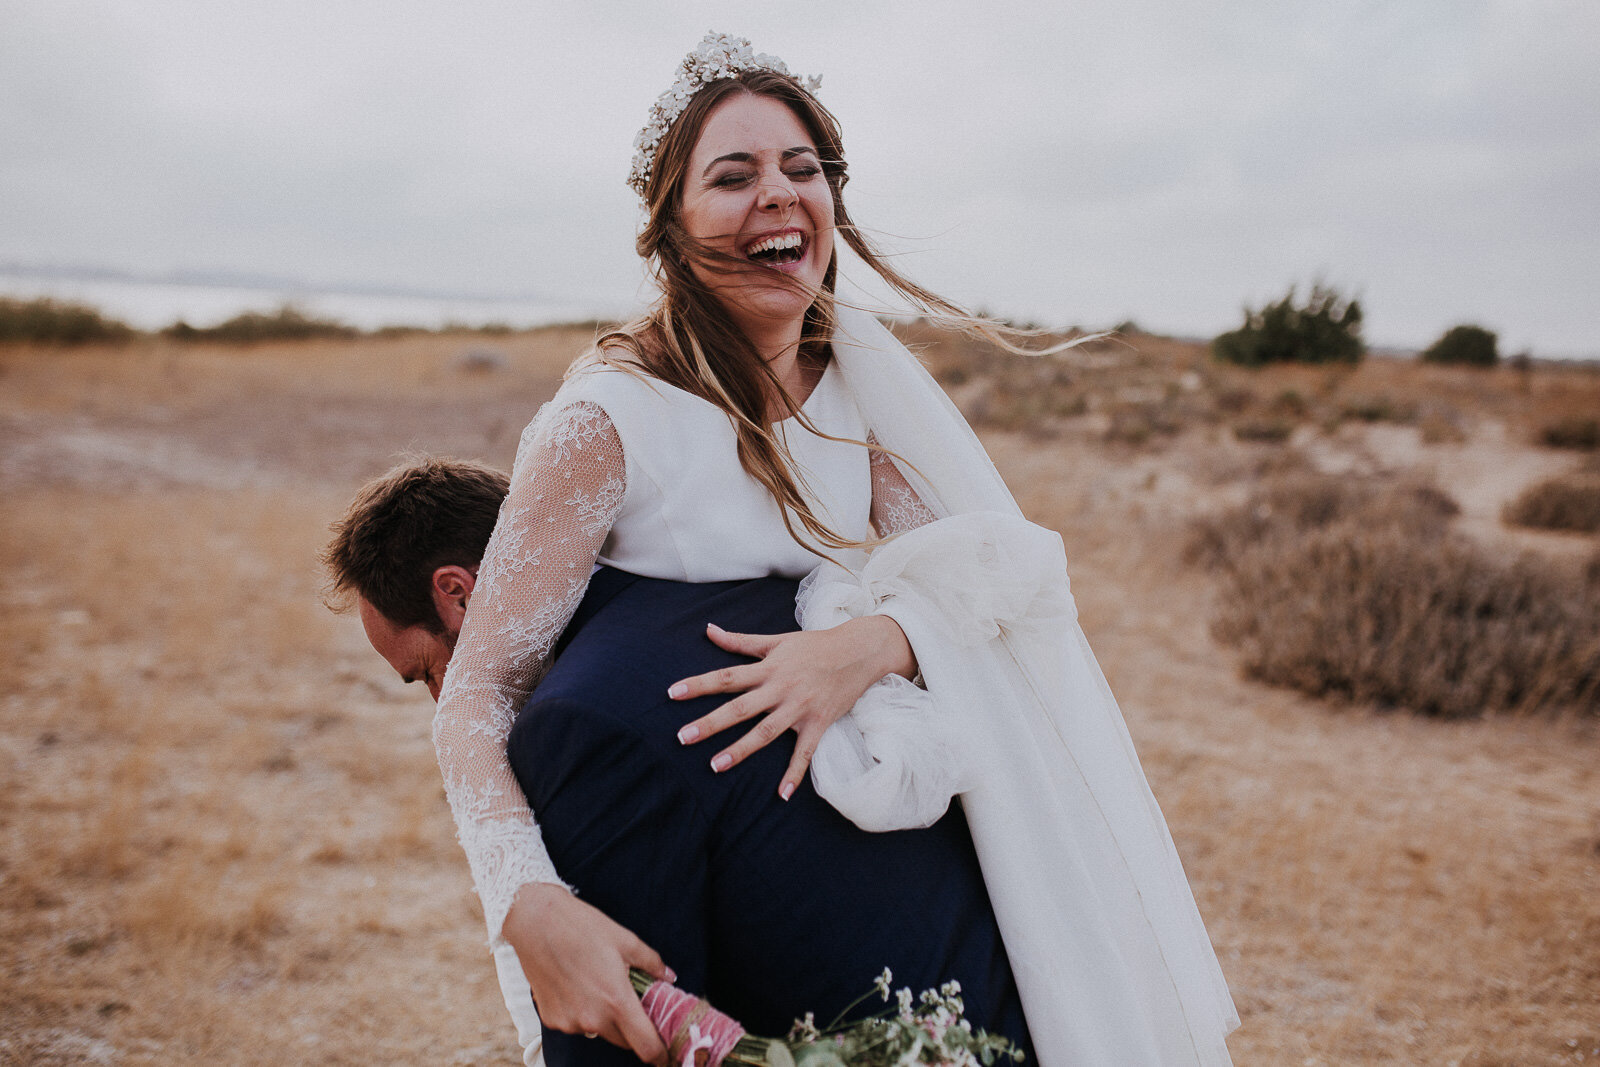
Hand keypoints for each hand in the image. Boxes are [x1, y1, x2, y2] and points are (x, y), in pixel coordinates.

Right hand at [502, 883, 672, 1063]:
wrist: (536, 921)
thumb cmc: (582, 927)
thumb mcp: (626, 941)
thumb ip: (652, 963)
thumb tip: (669, 977)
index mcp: (617, 1001)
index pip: (646, 1047)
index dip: (660, 1055)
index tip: (666, 1054)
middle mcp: (593, 1019)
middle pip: (624, 1042)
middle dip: (633, 1030)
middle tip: (633, 1004)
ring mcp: (570, 1022)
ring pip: (599, 1032)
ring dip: (606, 1019)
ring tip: (599, 986)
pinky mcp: (552, 1020)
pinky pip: (576, 1024)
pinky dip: (582, 1012)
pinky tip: (578, 986)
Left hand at [669, 615, 916, 798]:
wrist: (858, 651)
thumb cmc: (815, 645)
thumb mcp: (776, 640)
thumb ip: (740, 641)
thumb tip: (708, 630)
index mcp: (768, 668)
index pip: (726, 677)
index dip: (699, 684)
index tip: (672, 693)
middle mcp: (781, 688)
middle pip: (740, 708)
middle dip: (710, 723)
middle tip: (682, 737)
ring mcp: (800, 708)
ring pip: (766, 732)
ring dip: (741, 749)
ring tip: (715, 766)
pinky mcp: (819, 723)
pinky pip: (805, 752)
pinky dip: (795, 774)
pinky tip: (782, 795)